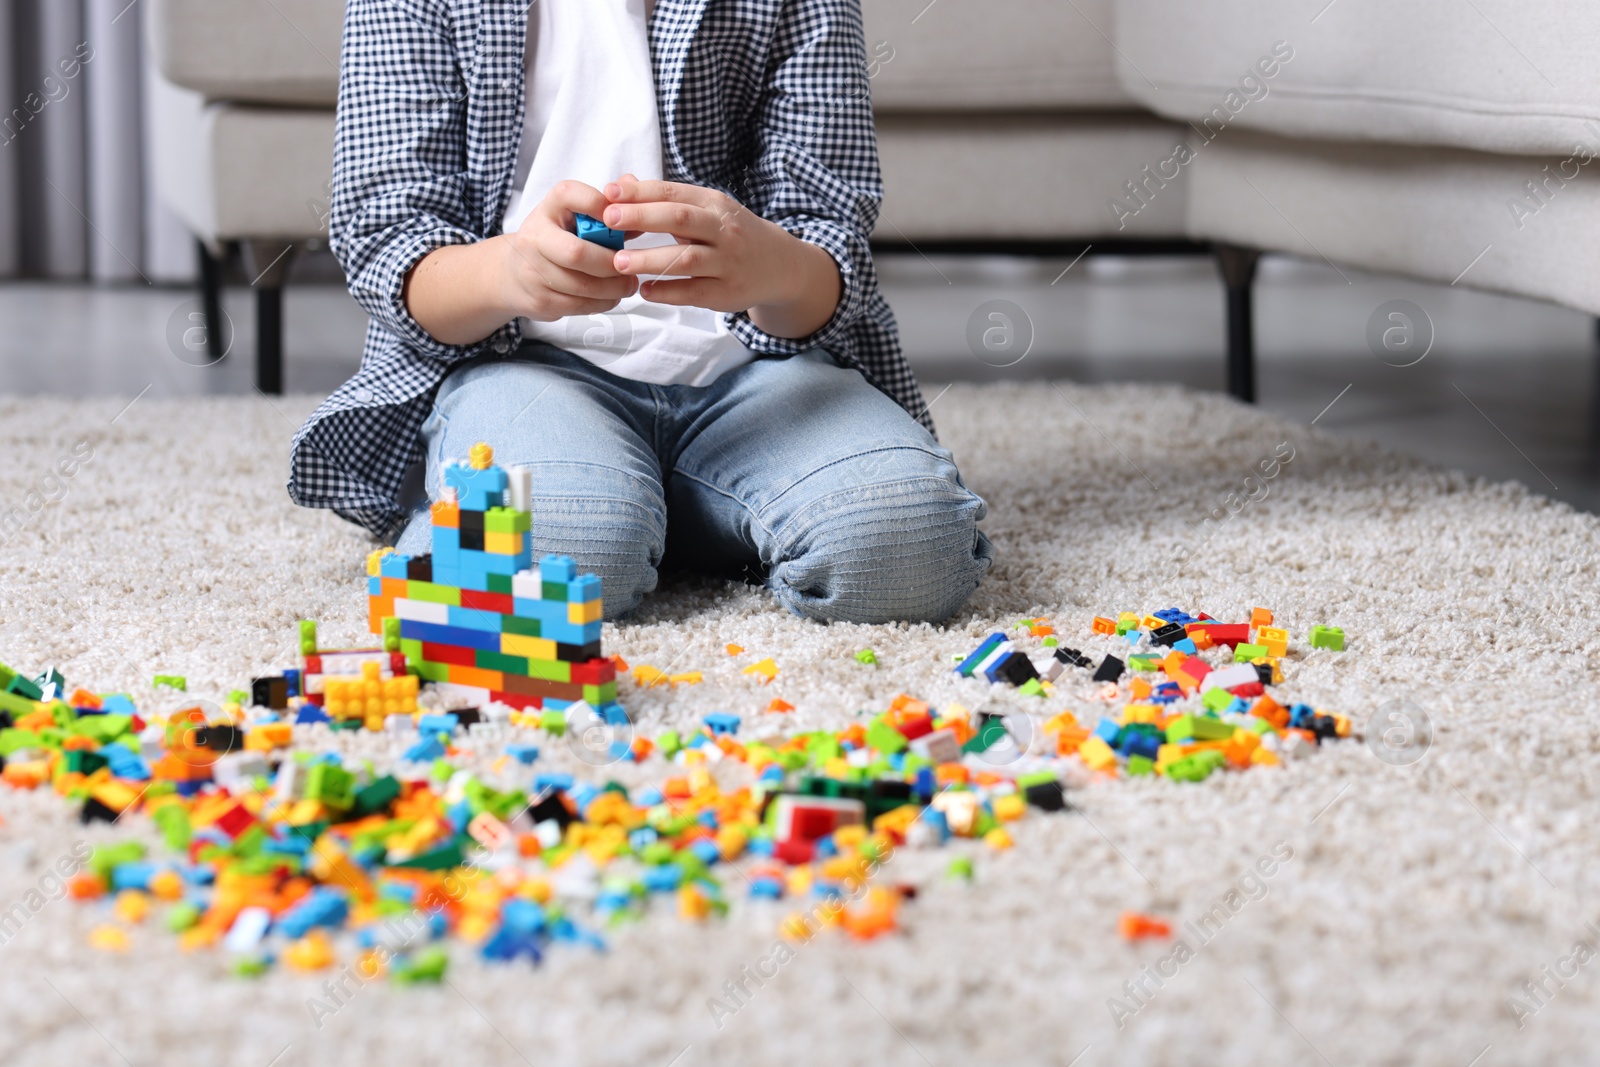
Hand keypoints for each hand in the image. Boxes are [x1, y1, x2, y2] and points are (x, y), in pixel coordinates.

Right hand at [404, 180, 639, 345]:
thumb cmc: (556, 240)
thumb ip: (607, 205)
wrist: (513, 273)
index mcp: (548, 208)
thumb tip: (633, 184)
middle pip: (576, 253)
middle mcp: (535, 237)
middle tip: (631, 266)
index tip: (621, 218)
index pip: (570, 195)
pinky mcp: (539, 300)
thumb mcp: (576, 217)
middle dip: (610, 263)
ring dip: (612, 288)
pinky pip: (579, 305)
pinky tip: (612, 296)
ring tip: (629, 284)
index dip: (599, 205)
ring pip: (581, 285)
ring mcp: (533, 271)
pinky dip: (603, 302)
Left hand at [601, 176, 841, 339]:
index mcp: (714, 204)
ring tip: (618, 262)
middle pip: (679, 219)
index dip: (640, 193)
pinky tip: (644, 289)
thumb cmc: (732, 234)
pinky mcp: (727, 293)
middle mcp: (723, 230)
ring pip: (685, 259)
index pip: (673, 193)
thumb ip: (664, 199)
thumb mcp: (706, 210)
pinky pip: (693, 292)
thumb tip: (621, 184)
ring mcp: (728, 262)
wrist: (780, 266)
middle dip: (641, 217)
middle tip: (608, 221)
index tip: (609, 194)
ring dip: (649, 260)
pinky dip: (666, 292)